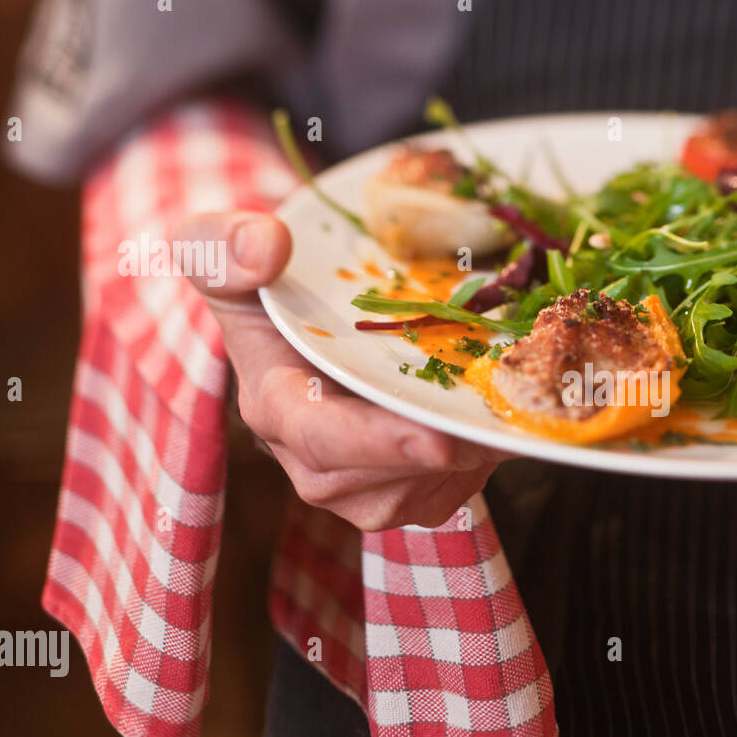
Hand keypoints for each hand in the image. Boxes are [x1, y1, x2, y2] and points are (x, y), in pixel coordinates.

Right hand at [173, 211, 508, 529]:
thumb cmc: (268, 286)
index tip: (437, 441)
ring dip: (478, 451)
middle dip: (449, 450)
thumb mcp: (223, 250)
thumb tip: (266, 249)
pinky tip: (505, 413)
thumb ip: (221, 245)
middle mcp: (315, 462)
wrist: (308, 318)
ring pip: (430, 486)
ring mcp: (365, 486)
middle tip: (503, 419)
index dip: (378, 443)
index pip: (319, 438)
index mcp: (275, 407)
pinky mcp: (412, 492)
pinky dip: (490, 454)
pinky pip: (458, 488)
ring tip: (515, 404)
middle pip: (386, 475)